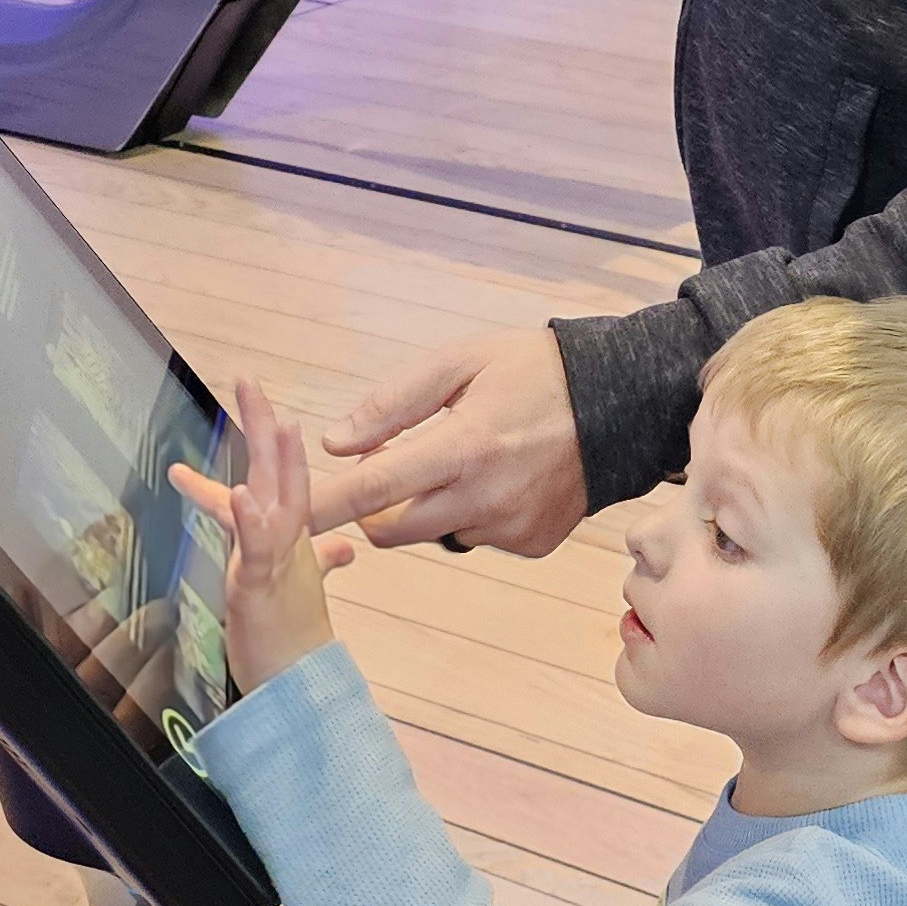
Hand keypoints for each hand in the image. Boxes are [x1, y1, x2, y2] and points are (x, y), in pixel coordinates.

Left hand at [168, 380, 356, 690]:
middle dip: (263, 426)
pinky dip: (249, 520)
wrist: (301, 692)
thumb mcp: (302, 586)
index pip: (279, 478)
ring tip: (271, 419)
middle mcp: (289, 540)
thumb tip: (343, 547)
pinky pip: (257, 548)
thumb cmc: (293, 640)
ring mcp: (278, 561)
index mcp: (291, 534)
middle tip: (247, 381)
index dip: (265, 439)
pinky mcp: (262, 585)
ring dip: (275, 462)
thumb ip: (322, 558)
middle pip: (281, 473)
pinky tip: (243, 493)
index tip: (255, 398)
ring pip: (281, 503)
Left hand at [305, 329, 590, 556]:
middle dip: (372, 505)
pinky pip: (477, 537)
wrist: (620, 403)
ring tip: (466, 458)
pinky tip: (502, 477)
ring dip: (428, 506)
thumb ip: (393, 403)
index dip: (323, 504)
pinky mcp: (531, 543)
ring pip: (434, 533)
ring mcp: (511, 527)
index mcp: (462, 446)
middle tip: (390, 462)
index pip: (373, 486)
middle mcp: (485, 497)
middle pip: (391, 528)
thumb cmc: (533, 371)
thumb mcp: (460, 362)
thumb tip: (336, 442)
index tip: (285, 518)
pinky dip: (473, 514)